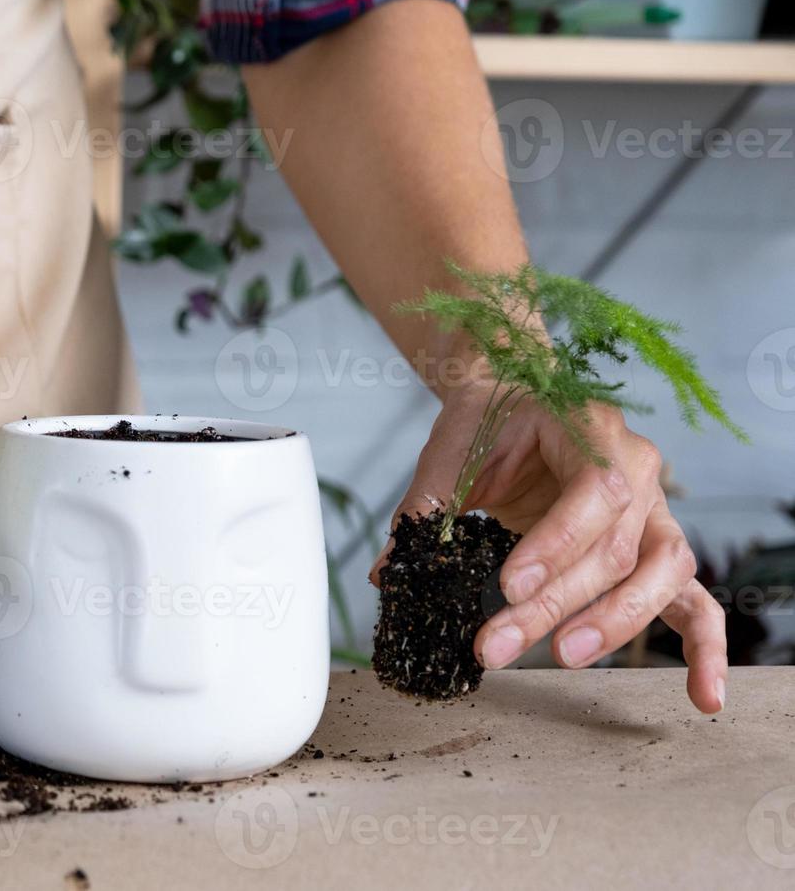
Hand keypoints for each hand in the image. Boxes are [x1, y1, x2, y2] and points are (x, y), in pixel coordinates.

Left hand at [373, 382, 726, 713]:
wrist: (516, 396)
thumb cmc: (489, 420)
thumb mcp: (453, 448)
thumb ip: (426, 505)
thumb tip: (390, 572)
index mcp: (593, 430)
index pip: (594, 494)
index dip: (556, 545)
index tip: (509, 586)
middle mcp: (639, 469)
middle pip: (615, 548)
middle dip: (557, 604)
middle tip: (497, 645)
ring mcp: (656, 510)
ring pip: (660, 574)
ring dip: (616, 624)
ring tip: (564, 656)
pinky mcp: (654, 548)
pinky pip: (693, 599)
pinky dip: (703, 648)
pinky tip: (702, 697)